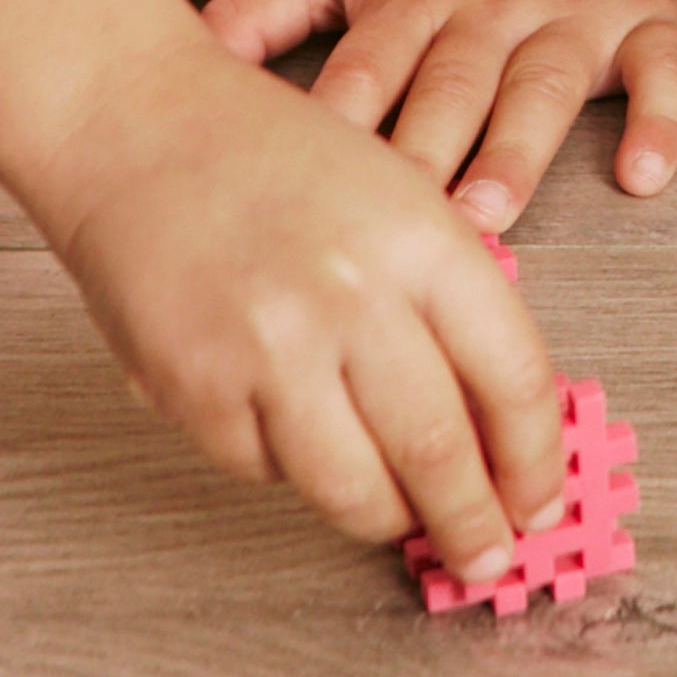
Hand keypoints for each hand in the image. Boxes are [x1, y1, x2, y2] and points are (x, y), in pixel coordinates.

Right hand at [0, 0, 563, 577]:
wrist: (137, 122)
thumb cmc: (268, 155)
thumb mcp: (394, 197)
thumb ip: (446, 302)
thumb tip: (497, 426)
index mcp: (422, 236)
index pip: (513, 378)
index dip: (535, 460)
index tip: (538, 500)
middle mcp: (353, 294)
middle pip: (441, 454)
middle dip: (474, 526)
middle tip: (485, 554)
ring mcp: (270, 347)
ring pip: (357, 491)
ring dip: (388, 519)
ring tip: (399, 512)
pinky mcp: (197, 390)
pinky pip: (269, 472)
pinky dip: (291, 468)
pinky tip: (291, 426)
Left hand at [202, 0, 676, 229]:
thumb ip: (258, 11)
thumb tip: (170, 68)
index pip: (366, 73)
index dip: (336, 134)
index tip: (306, 198)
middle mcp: (490, 5)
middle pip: (454, 89)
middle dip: (427, 155)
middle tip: (400, 230)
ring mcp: (573, 10)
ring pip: (547, 87)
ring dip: (521, 148)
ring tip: (493, 212)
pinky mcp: (648, 11)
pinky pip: (662, 70)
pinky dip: (660, 120)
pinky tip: (648, 173)